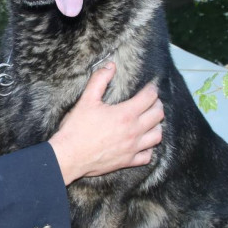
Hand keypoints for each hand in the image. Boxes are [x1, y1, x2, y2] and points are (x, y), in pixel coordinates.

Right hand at [48, 62, 162, 184]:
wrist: (69, 156)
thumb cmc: (77, 129)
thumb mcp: (86, 100)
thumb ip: (99, 80)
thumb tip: (110, 66)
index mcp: (125, 114)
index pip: (149, 97)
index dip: (152, 89)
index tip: (150, 87)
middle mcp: (133, 131)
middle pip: (158, 115)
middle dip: (157, 105)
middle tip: (152, 101)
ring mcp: (132, 148)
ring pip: (157, 135)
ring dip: (156, 126)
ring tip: (150, 120)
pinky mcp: (127, 161)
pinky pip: (147, 156)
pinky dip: (148, 148)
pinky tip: (143, 143)